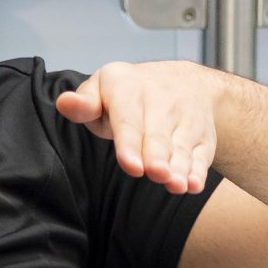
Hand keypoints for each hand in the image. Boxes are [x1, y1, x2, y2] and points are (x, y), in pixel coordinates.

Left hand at [52, 61, 226, 194]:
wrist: (182, 81)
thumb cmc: (126, 96)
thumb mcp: (101, 89)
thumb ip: (83, 104)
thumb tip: (65, 103)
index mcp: (128, 89)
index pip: (129, 121)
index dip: (130, 144)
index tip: (131, 165)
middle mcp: (162, 101)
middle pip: (158, 135)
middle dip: (158, 156)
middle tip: (156, 174)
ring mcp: (186, 118)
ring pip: (182, 147)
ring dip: (180, 167)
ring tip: (176, 185)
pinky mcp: (203, 136)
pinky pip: (202, 154)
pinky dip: (199, 170)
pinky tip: (193, 185)